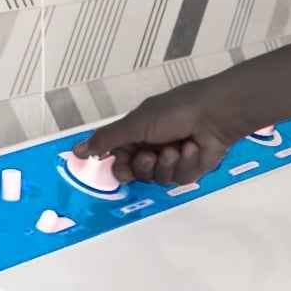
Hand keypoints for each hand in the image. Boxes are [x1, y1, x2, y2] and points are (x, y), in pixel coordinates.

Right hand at [84, 83, 248, 184]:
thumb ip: (106, 140)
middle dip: (144, 166)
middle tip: (151, 154)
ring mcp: (172, 159)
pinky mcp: (191, 169)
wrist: (214, 115)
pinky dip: (185, 163)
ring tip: (177, 147)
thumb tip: (76, 150)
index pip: (120, 160)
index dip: (121, 166)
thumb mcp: (135, 123)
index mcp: (138, 133)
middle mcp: (153, 146)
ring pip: (157, 178)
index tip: (124, 163)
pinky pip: (179, 178)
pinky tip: (193, 148)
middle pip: (137, 173)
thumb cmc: (174, 112)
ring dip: (166, 163)